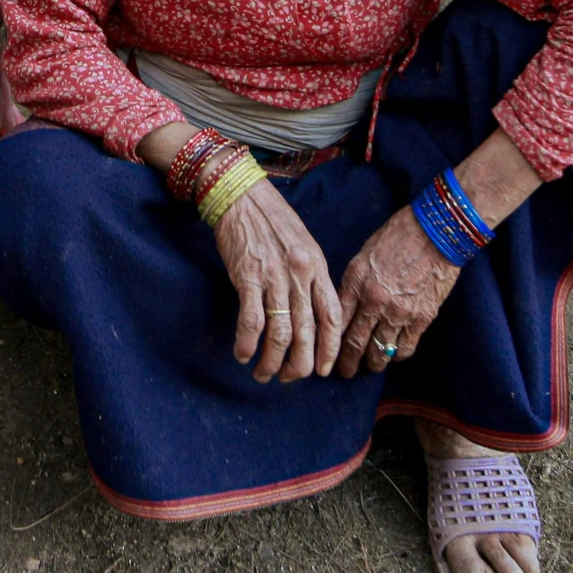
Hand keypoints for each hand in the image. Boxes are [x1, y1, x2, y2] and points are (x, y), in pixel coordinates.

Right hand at [212, 181, 344, 382]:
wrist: (240, 194)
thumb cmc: (271, 219)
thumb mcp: (302, 244)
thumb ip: (309, 276)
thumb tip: (310, 311)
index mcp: (316, 267)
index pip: (331, 316)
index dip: (330, 348)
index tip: (324, 369)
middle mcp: (300, 275)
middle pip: (307, 332)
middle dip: (300, 364)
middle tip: (290, 378)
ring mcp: (274, 277)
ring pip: (280, 334)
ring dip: (272, 362)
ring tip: (263, 374)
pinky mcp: (246, 277)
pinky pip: (251, 321)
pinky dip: (246, 343)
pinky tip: (242, 354)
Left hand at [330, 206, 458, 375]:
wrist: (436, 232)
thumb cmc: (397, 237)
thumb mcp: (364, 257)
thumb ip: (353, 285)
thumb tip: (345, 309)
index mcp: (355, 282)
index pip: (336, 323)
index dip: (329, 342)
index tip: (325, 352)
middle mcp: (374, 301)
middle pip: (355, 343)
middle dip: (347, 363)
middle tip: (343, 372)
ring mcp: (399, 312)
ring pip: (379, 352)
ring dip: (372, 364)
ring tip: (368, 367)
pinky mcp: (422, 318)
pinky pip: (405, 348)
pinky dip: (396, 356)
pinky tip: (392, 355)